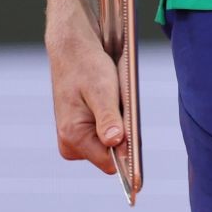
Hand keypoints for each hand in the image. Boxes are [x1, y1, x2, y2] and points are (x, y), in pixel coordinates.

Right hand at [46, 18, 124, 173]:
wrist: (72, 49)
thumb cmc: (87, 66)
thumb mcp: (102, 90)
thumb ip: (108, 118)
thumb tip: (116, 143)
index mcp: (72, 137)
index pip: (110, 163)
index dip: (128, 157)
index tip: (141, 154)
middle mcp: (70, 143)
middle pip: (112, 155)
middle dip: (124, 136)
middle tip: (122, 106)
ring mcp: (74, 139)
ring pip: (111, 145)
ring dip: (120, 127)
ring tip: (114, 100)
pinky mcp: (81, 131)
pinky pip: (106, 135)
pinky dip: (115, 122)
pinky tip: (111, 102)